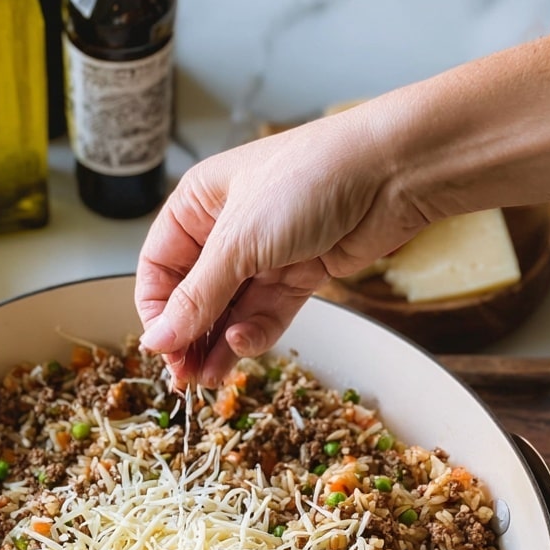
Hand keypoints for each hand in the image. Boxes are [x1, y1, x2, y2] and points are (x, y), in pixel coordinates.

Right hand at [135, 104, 426, 385]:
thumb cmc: (311, 178)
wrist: (392, 172)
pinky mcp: (300, 275)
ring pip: (230, 312)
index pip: (159, 267)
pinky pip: (267, 315)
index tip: (159, 347)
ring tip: (209, 377)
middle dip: (188, 336)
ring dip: (218, 345)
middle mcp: (227, 230)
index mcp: (198, 205)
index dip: (156, 310)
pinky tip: (243, 345)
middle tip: (184, 375)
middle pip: (193, 296)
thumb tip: (158, 339)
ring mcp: (265, 255)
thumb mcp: (238, 241)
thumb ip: (197, 297)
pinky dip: (254, 334)